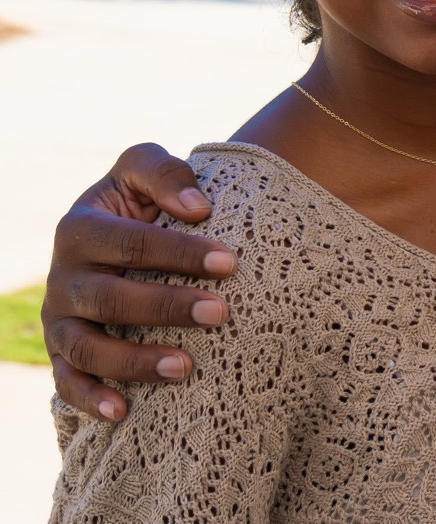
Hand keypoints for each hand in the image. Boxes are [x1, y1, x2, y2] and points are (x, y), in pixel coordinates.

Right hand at [43, 145, 238, 422]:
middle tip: (221, 313)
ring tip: (186, 366)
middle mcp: (62, 277)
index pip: (131, 244)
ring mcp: (59, 319)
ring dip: (134, 361)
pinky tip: (123, 411)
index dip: (179, 252)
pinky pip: (66, 383)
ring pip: (87, 348)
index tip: (230, 262)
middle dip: (167, 307)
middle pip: (111, 299)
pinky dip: (89, 400)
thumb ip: (165, 173)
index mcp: (79, 228)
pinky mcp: (61, 353)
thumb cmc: (140, 200)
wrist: (118, 233)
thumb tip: (198, 208)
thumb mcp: (143, 169)